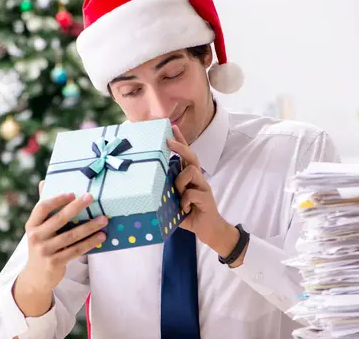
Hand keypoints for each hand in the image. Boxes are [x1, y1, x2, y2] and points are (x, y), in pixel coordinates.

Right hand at [13, 183, 106, 315]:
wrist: (36, 277)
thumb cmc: (42, 245)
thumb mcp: (39, 228)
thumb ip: (44, 208)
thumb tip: (44, 181)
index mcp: (32, 225)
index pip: (42, 208)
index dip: (57, 199)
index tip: (72, 193)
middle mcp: (35, 237)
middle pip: (59, 219)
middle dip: (76, 207)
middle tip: (91, 197)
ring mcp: (44, 251)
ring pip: (71, 236)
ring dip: (89, 227)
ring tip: (104, 219)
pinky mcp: (54, 263)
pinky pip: (75, 250)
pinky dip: (90, 243)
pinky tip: (101, 236)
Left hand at [167, 126, 244, 264]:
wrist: (209, 230)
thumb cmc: (190, 214)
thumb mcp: (174, 202)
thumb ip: (167, 193)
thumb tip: (150, 187)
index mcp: (190, 178)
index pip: (186, 155)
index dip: (181, 141)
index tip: (173, 127)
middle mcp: (198, 178)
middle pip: (191, 157)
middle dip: (180, 146)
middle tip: (168, 141)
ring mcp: (204, 187)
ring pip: (191, 172)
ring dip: (180, 182)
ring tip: (178, 195)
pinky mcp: (206, 197)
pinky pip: (192, 193)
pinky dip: (185, 201)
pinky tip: (185, 209)